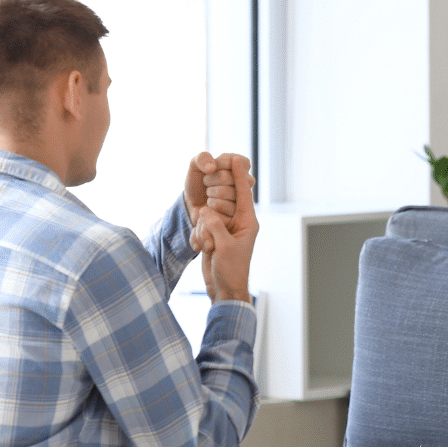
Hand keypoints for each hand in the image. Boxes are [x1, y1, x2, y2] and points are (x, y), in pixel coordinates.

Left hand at [184, 152, 255, 230]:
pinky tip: (213, 205)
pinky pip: (222, 205)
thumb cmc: (198, 182)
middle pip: (226, 177)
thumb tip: (212, 168)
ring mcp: (245, 197)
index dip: (216, 165)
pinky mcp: (239, 212)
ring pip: (223, 192)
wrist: (194, 205)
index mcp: (242, 164)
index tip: (210, 169)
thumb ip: (202, 158)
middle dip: (210, 180)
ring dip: (210, 193)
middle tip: (208, 183)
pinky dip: (211, 204)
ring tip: (210, 194)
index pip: (231, 160)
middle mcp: (247, 180)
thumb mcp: (195, 165)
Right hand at [191, 155, 258, 302]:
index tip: (234, 158)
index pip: (243, 194)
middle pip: (219, 203)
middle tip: (213, 239)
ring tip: (210, 248)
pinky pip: (201, 226)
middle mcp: (237, 222)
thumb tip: (204, 211)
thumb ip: (214, 225)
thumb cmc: (230, 270)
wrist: (224, 288)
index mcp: (248, 222)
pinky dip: (200, 237)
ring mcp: (224, 228)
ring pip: (206, 216)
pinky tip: (204, 250)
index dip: (238, 176)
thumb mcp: (224, 247)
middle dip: (210, 220)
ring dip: (204, 232)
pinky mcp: (213, 234)